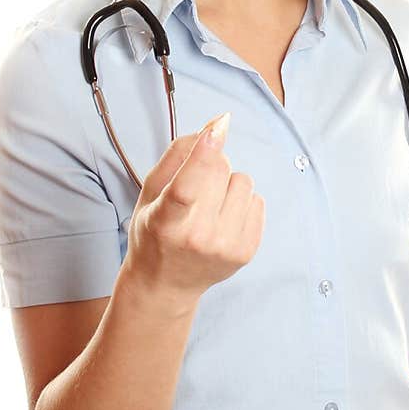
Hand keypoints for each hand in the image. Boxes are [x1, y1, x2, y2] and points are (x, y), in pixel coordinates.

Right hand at [125, 111, 265, 303]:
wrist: (165, 284)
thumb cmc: (154, 232)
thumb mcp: (151, 192)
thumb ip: (177, 155)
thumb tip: (215, 125)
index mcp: (164, 223)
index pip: (186, 188)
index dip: (203, 154)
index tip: (216, 127)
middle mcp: (196, 239)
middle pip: (219, 171)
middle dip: (210, 164)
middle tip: (195, 187)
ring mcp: (225, 248)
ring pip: (243, 181)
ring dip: (228, 185)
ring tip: (209, 207)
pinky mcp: (246, 252)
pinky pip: (257, 200)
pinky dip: (241, 202)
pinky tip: (222, 220)